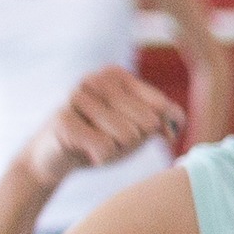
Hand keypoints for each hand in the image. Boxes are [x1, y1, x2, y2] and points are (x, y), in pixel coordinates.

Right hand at [24, 68, 185, 189]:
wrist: (56, 157)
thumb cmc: (102, 139)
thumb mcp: (137, 130)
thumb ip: (162, 121)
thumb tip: (177, 120)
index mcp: (116, 75)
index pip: (162, 106)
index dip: (160, 130)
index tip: (143, 135)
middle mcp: (96, 79)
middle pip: (147, 122)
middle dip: (135, 141)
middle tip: (110, 139)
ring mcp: (77, 96)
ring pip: (128, 136)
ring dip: (117, 150)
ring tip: (97, 142)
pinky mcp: (62, 120)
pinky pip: (105, 148)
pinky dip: (101, 158)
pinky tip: (85, 151)